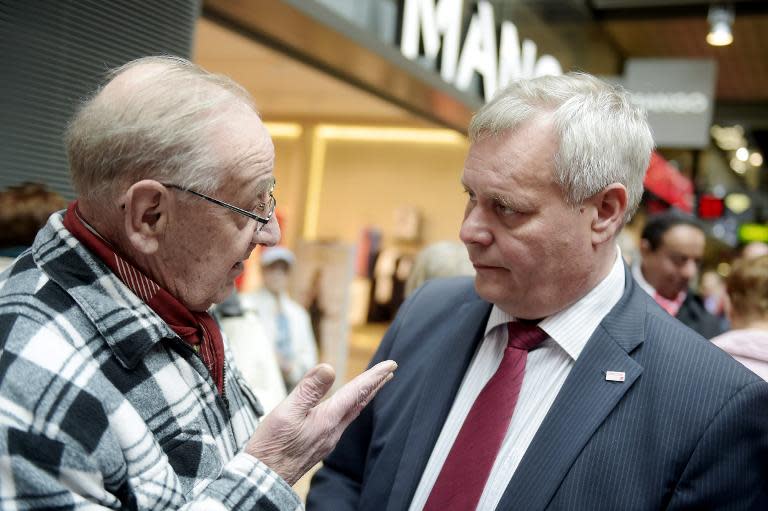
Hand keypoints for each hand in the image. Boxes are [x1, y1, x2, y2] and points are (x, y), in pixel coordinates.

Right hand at [245, 360, 396, 484]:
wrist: (265, 480)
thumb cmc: (272, 446)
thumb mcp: (287, 412)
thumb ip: (309, 389)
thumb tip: (329, 368)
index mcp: (328, 419)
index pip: (357, 392)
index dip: (374, 376)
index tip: (391, 365)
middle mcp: (333, 431)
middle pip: (360, 402)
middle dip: (375, 385)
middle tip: (390, 371)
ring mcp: (327, 440)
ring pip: (352, 413)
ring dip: (364, 396)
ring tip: (373, 386)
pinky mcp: (319, 447)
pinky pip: (342, 422)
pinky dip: (351, 408)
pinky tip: (346, 409)